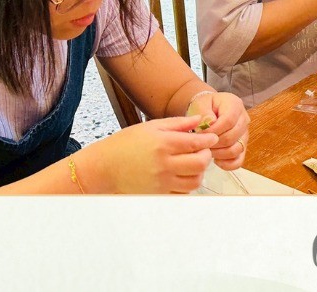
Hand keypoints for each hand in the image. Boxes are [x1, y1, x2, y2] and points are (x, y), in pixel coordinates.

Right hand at [91, 115, 217, 192]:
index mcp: (163, 144)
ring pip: (194, 181)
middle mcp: (164, 165)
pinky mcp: (159, 195)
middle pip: (200, 164)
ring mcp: (162, 183)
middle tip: (203, 150)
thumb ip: (177, 124)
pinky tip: (182, 174)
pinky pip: (183, 193)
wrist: (104, 168)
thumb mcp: (151, 127)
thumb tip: (198, 121)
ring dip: (199, 172)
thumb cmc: (125, 144)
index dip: (208, 140)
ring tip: (193, 163)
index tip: (212, 138)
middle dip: (206, 156)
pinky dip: (188, 184)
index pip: (196, 143)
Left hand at [186, 91, 249, 170]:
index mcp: (235, 105)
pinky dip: (227, 164)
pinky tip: (216, 160)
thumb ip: (204, 114)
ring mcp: (244, 134)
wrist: (207, 110)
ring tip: (207, 150)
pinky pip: (239, 160)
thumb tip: (210, 125)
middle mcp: (244, 119)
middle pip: (232, 136)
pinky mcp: (242, 147)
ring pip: (236, 149)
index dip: (214, 130)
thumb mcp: (201, 104)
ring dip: (219, 153)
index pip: (228, 121)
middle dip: (214, 143)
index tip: (200, 134)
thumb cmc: (204, 106)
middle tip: (201, 144)